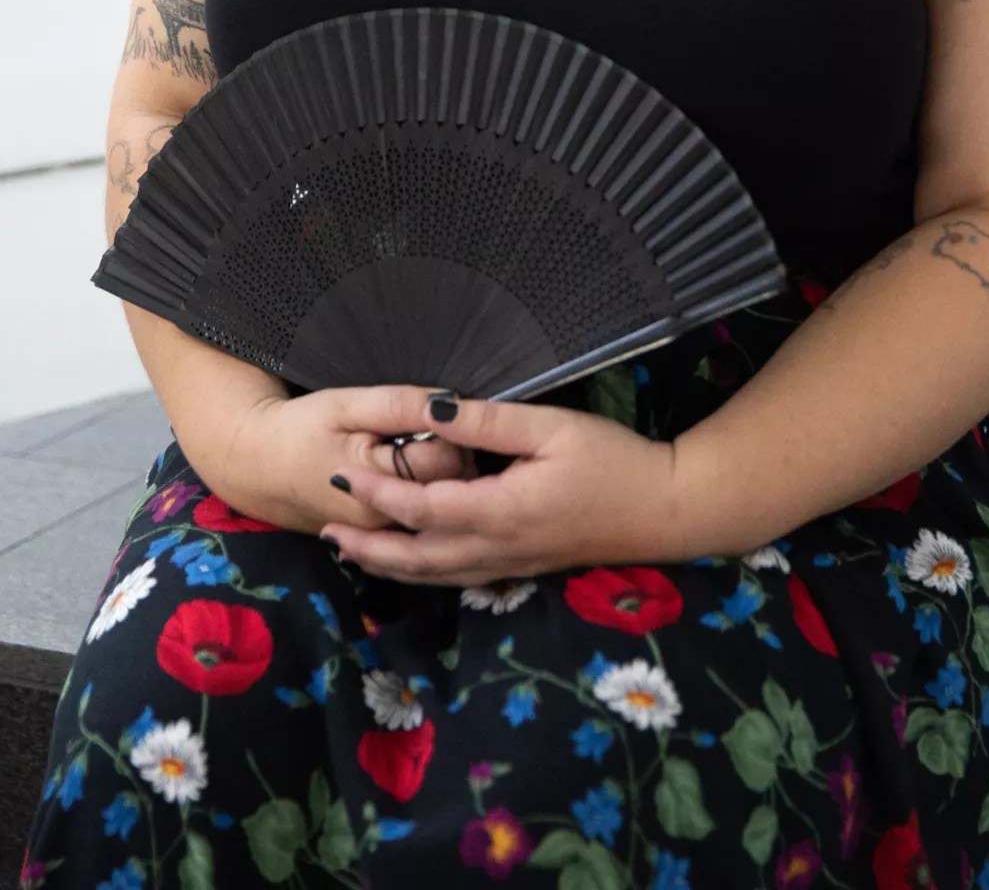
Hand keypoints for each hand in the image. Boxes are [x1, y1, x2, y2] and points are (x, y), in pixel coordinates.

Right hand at [217, 387, 479, 537]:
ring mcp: (385, 537)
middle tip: (434, 429)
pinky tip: (423, 479)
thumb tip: (449, 402)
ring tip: (424, 449)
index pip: (449, 459)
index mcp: (379, 485)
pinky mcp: (382, 541)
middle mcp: (387, 522)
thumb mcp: (346, 404)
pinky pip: (426, 522)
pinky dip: (433, 499)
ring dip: (448, 479)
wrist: (259, 468)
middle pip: (454, 489)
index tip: (438, 413)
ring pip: (444, 508)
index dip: (454, 430)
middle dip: (458, 455)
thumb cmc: (301, 429)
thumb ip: (399, 405)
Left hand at [318, 385, 680, 586]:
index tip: (339, 471)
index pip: (419, 508)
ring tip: (351, 551)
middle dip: (366, 544)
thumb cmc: (612, 462)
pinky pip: (457, 578)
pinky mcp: (523, 568)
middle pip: (415, 556)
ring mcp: (510, 565)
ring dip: (387, 564)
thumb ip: (487, 421)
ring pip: (434, 575)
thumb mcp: (550, 428)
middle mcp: (496, 548)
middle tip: (324, 528)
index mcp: (498, 511)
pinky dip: (421, 573)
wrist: (664, 511)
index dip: (375, 493)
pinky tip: (411, 561)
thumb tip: (431, 411)